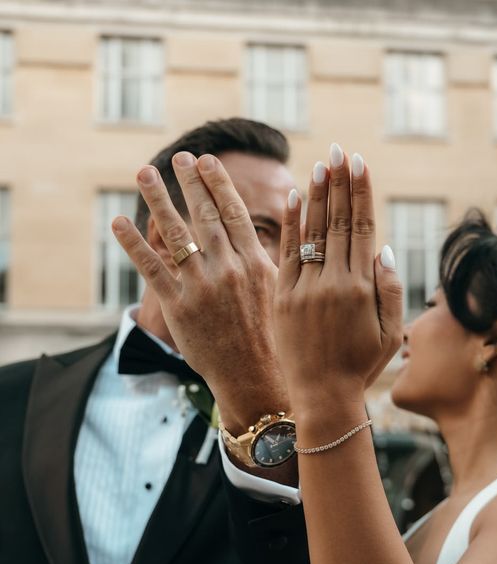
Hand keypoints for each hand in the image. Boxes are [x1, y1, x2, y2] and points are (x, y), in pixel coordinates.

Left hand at [111, 153, 288, 435]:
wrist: (255, 379)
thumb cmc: (272, 339)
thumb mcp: (280, 293)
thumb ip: (273, 256)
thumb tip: (283, 228)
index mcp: (256, 264)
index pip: (234, 213)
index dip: (218, 183)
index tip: (207, 161)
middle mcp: (229, 270)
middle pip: (206, 215)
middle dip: (190, 182)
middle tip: (179, 157)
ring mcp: (202, 288)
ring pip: (176, 233)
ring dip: (158, 199)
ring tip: (144, 172)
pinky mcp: (179, 307)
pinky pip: (152, 268)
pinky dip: (134, 243)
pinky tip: (119, 222)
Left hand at [274, 145, 402, 409]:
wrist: (321, 397)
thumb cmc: (361, 367)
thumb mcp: (389, 334)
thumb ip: (390, 290)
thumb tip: (385, 248)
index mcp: (362, 289)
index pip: (363, 229)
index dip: (362, 194)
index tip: (360, 164)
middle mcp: (333, 283)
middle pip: (339, 223)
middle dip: (341, 183)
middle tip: (340, 150)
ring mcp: (304, 289)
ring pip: (312, 232)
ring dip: (318, 195)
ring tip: (321, 163)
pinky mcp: (282, 298)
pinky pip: (286, 254)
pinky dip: (291, 225)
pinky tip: (294, 197)